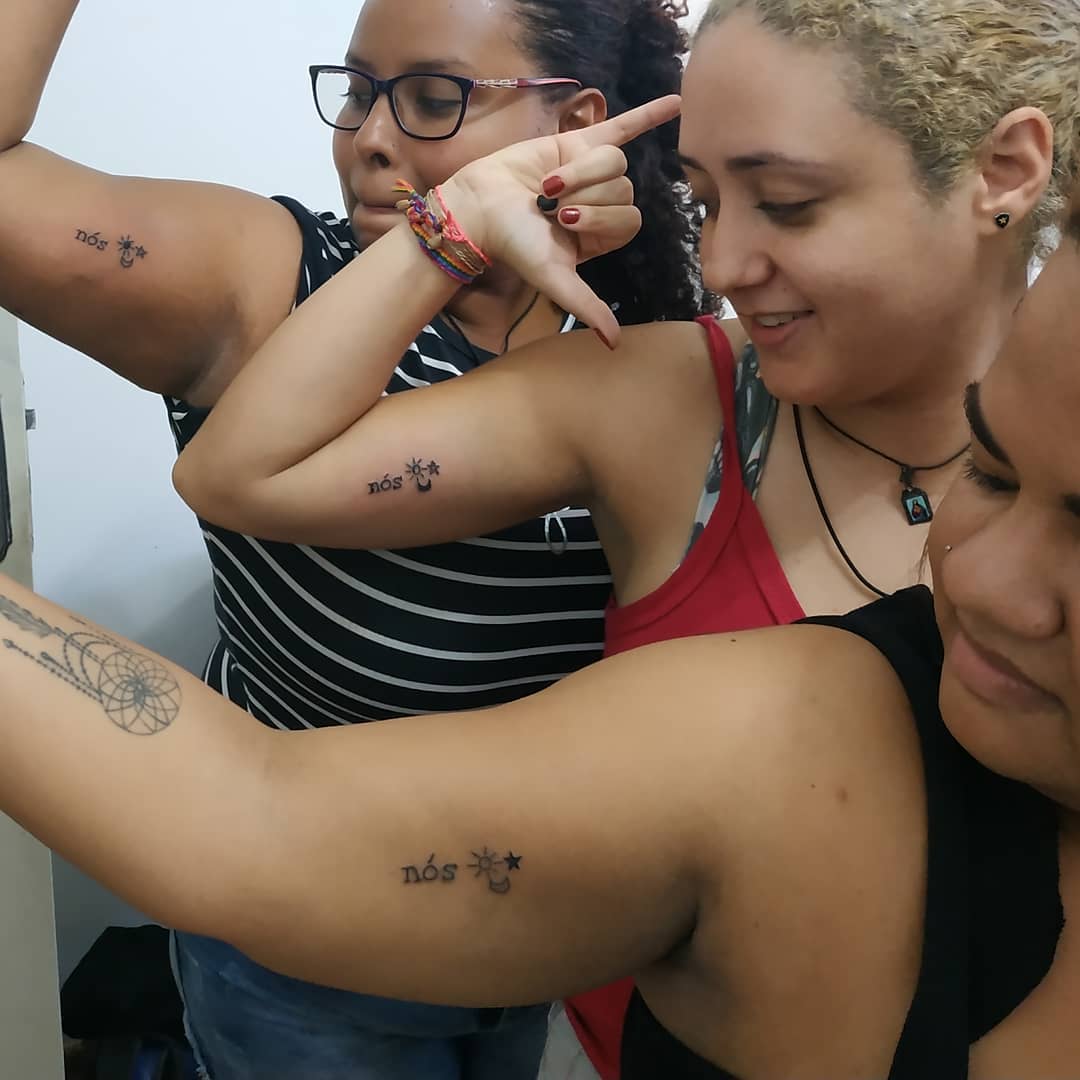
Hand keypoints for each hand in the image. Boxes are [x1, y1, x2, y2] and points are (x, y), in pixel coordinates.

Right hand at [441, 95, 681, 345]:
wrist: (480, 206)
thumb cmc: (515, 245)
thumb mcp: (555, 279)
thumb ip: (587, 306)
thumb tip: (615, 344)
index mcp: (602, 237)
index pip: (628, 219)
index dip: (600, 218)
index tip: (563, 223)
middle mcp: (602, 205)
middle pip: (624, 189)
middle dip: (587, 194)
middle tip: (550, 203)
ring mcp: (593, 171)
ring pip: (614, 160)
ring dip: (580, 169)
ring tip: (548, 180)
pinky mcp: (579, 141)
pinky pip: (624, 127)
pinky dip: (651, 114)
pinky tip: (677, 103)